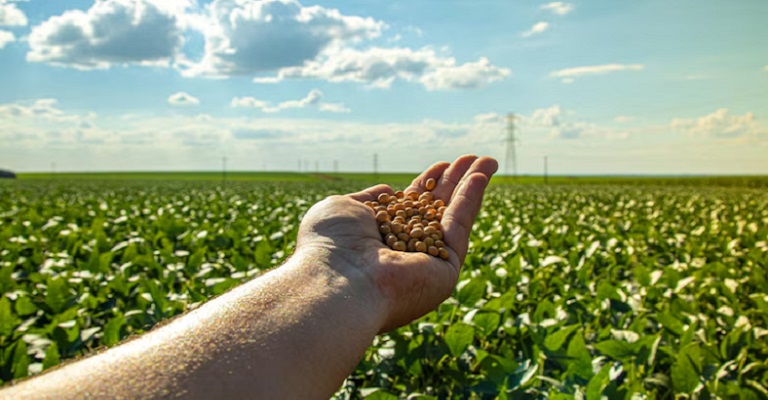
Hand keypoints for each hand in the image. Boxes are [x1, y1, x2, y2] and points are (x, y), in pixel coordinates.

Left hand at [297, 155, 497, 331]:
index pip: (409, 209)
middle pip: (436, 211)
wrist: (337, 281)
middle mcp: (404, 253)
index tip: (441, 165)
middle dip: (455, 183)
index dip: (427, 186)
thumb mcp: (343, 208)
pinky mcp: (445, 270)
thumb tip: (389, 191)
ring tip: (488, 160)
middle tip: (472, 158)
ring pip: (454, 218)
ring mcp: (426, 263)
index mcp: (379, 241)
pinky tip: (479, 176)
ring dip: (471, 187)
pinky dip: (470, 202)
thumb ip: (370, 199)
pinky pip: (459, 229)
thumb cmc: (330, 245)